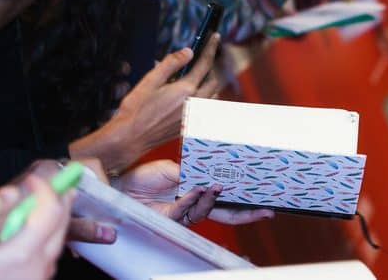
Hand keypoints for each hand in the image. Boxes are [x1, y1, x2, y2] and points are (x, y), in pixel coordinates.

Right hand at [0, 176, 72, 278]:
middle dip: (59, 202)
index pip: (49, 212)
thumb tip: (6, 194)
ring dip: (55, 221)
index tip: (33, 179)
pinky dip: (46, 238)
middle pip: (61, 227)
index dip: (45, 190)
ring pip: (57, 243)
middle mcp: (37, 268)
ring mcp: (38, 279)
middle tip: (55, 184)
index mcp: (22, 254)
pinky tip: (32, 231)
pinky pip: (48, 257)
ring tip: (45, 203)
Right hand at [70, 34, 223, 172]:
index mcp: (185, 90)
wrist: (130, 138)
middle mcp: (194, 104)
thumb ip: (171, 64)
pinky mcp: (190, 125)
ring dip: (208, 85)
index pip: (204, 64)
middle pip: (213, 80)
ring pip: (212, 96)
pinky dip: (203, 99)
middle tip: (201, 59)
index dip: (210, 48)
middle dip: (209, 67)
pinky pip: (205, 109)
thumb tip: (188, 51)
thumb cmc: (135, 110)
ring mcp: (193, 116)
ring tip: (194, 78)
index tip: (214, 36)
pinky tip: (189, 97)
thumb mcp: (150, 81)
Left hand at [115, 160, 272, 225]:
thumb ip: (192, 175)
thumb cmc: (144, 177)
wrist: (121, 187)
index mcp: (199, 192)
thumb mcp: (173, 169)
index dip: (244, 202)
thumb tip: (211, 179)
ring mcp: (184, 214)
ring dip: (213, 198)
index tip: (264, 201)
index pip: (226, 200)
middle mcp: (195, 205)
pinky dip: (191, 198)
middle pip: (226, 213)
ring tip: (217, 186)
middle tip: (266, 211)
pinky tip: (194, 189)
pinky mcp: (170, 218)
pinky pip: (186, 210)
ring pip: (208, 211)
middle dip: (247, 214)